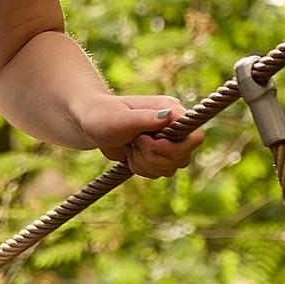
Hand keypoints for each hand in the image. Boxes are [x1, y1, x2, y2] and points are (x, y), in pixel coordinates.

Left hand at [81, 90, 202, 180]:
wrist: (89, 125)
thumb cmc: (102, 115)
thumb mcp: (121, 118)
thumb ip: (145, 118)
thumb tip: (169, 115)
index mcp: (171, 111)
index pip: (195, 137)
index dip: (175, 147)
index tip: (151, 143)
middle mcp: (173, 126)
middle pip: (183, 157)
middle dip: (155, 157)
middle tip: (136, 143)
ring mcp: (167, 142)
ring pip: (170, 168)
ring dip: (146, 163)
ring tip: (131, 147)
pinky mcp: (158, 155)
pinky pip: (159, 173)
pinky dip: (142, 168)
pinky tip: (130, 154)